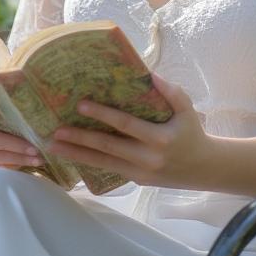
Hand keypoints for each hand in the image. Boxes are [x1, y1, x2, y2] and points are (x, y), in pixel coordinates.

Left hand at [48, 72, 210, 188]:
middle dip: (80, 139)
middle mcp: (147, 158)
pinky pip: (108, 169)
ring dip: (76, 154)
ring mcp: (139, 172)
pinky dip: (88, 163)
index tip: (81, 105)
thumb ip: (170, 91)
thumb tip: (148, 74)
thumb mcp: (187, 109)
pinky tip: (70, 155)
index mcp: (159, 138)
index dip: (103, 114)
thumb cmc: (192, 133)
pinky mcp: (135, 180)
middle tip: (56, 131)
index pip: (125, 125)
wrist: (203, 169)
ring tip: (53, 147)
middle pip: (107, 148)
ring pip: (102, 163)